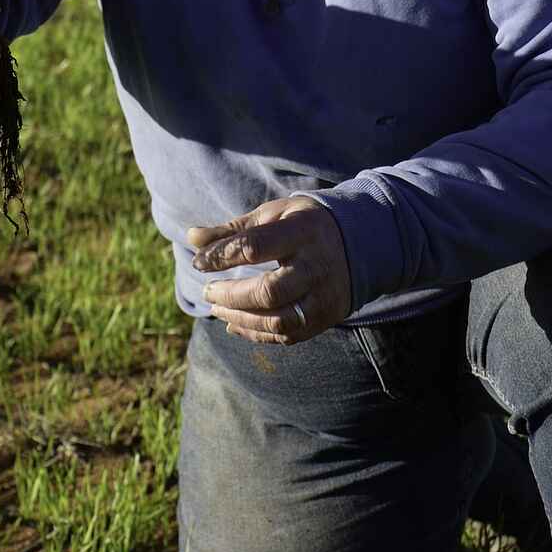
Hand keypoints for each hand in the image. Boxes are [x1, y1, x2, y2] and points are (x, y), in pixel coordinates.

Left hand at [188, 196, 352, 345]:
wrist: (360, 243)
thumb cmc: (303, 226)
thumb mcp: (272, 216)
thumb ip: (232, 230)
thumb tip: (191, 237)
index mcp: (302, 232)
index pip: (255, 247)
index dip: (221, 256)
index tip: (198, 262)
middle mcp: (316, 266)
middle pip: (268, 292)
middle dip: (230, 296)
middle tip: (207, 291)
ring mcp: (324, 296)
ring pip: (278, 320)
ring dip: (240, 318)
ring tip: (217, 308)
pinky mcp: (325, 318)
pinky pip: (287, 334)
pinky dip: (256, 333)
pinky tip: (234, 324)